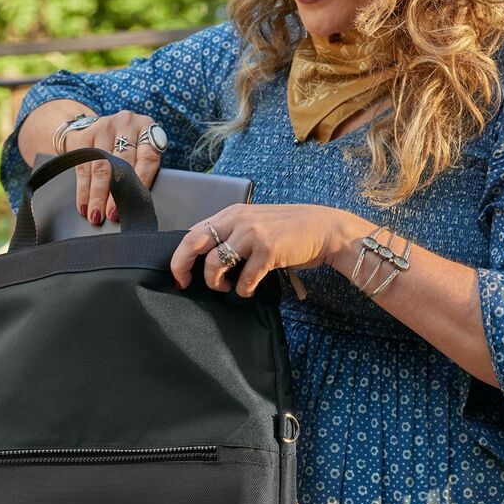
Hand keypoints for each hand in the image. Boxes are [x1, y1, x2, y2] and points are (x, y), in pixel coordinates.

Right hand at [60, 111, 163, 224]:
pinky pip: (83, 166)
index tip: (132, 204)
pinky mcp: (85, 135)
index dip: (140, 183)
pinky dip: (83, 189)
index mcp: (147, 128)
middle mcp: (126, 123)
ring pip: (99, 166)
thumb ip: (141, 170)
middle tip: (110, 214)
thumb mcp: (140, 151)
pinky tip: (84, 204)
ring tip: (94, 214)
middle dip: (114, 193)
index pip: (147, 158)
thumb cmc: (127, 147)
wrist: (101, 128)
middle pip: (120, 163)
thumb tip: (135, 205)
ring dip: (95, 195)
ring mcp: (104, 127)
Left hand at [170, 203, 354, 296]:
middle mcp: (238, 220)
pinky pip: (244, 279)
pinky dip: (242, 290)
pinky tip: (248, 289)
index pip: (193, 233)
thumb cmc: (286, 230)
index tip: (180, 276)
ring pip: (216, 263)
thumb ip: (229, 234)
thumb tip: (202, 259)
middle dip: (184, 267)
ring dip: (217, 283)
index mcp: (230, 213)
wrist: (323, 229)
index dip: (180, 257)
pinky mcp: (268, 250)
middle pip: (195, 243)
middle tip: (186, 284)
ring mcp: (253, 234)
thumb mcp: (253, 224)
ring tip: (227, 286)